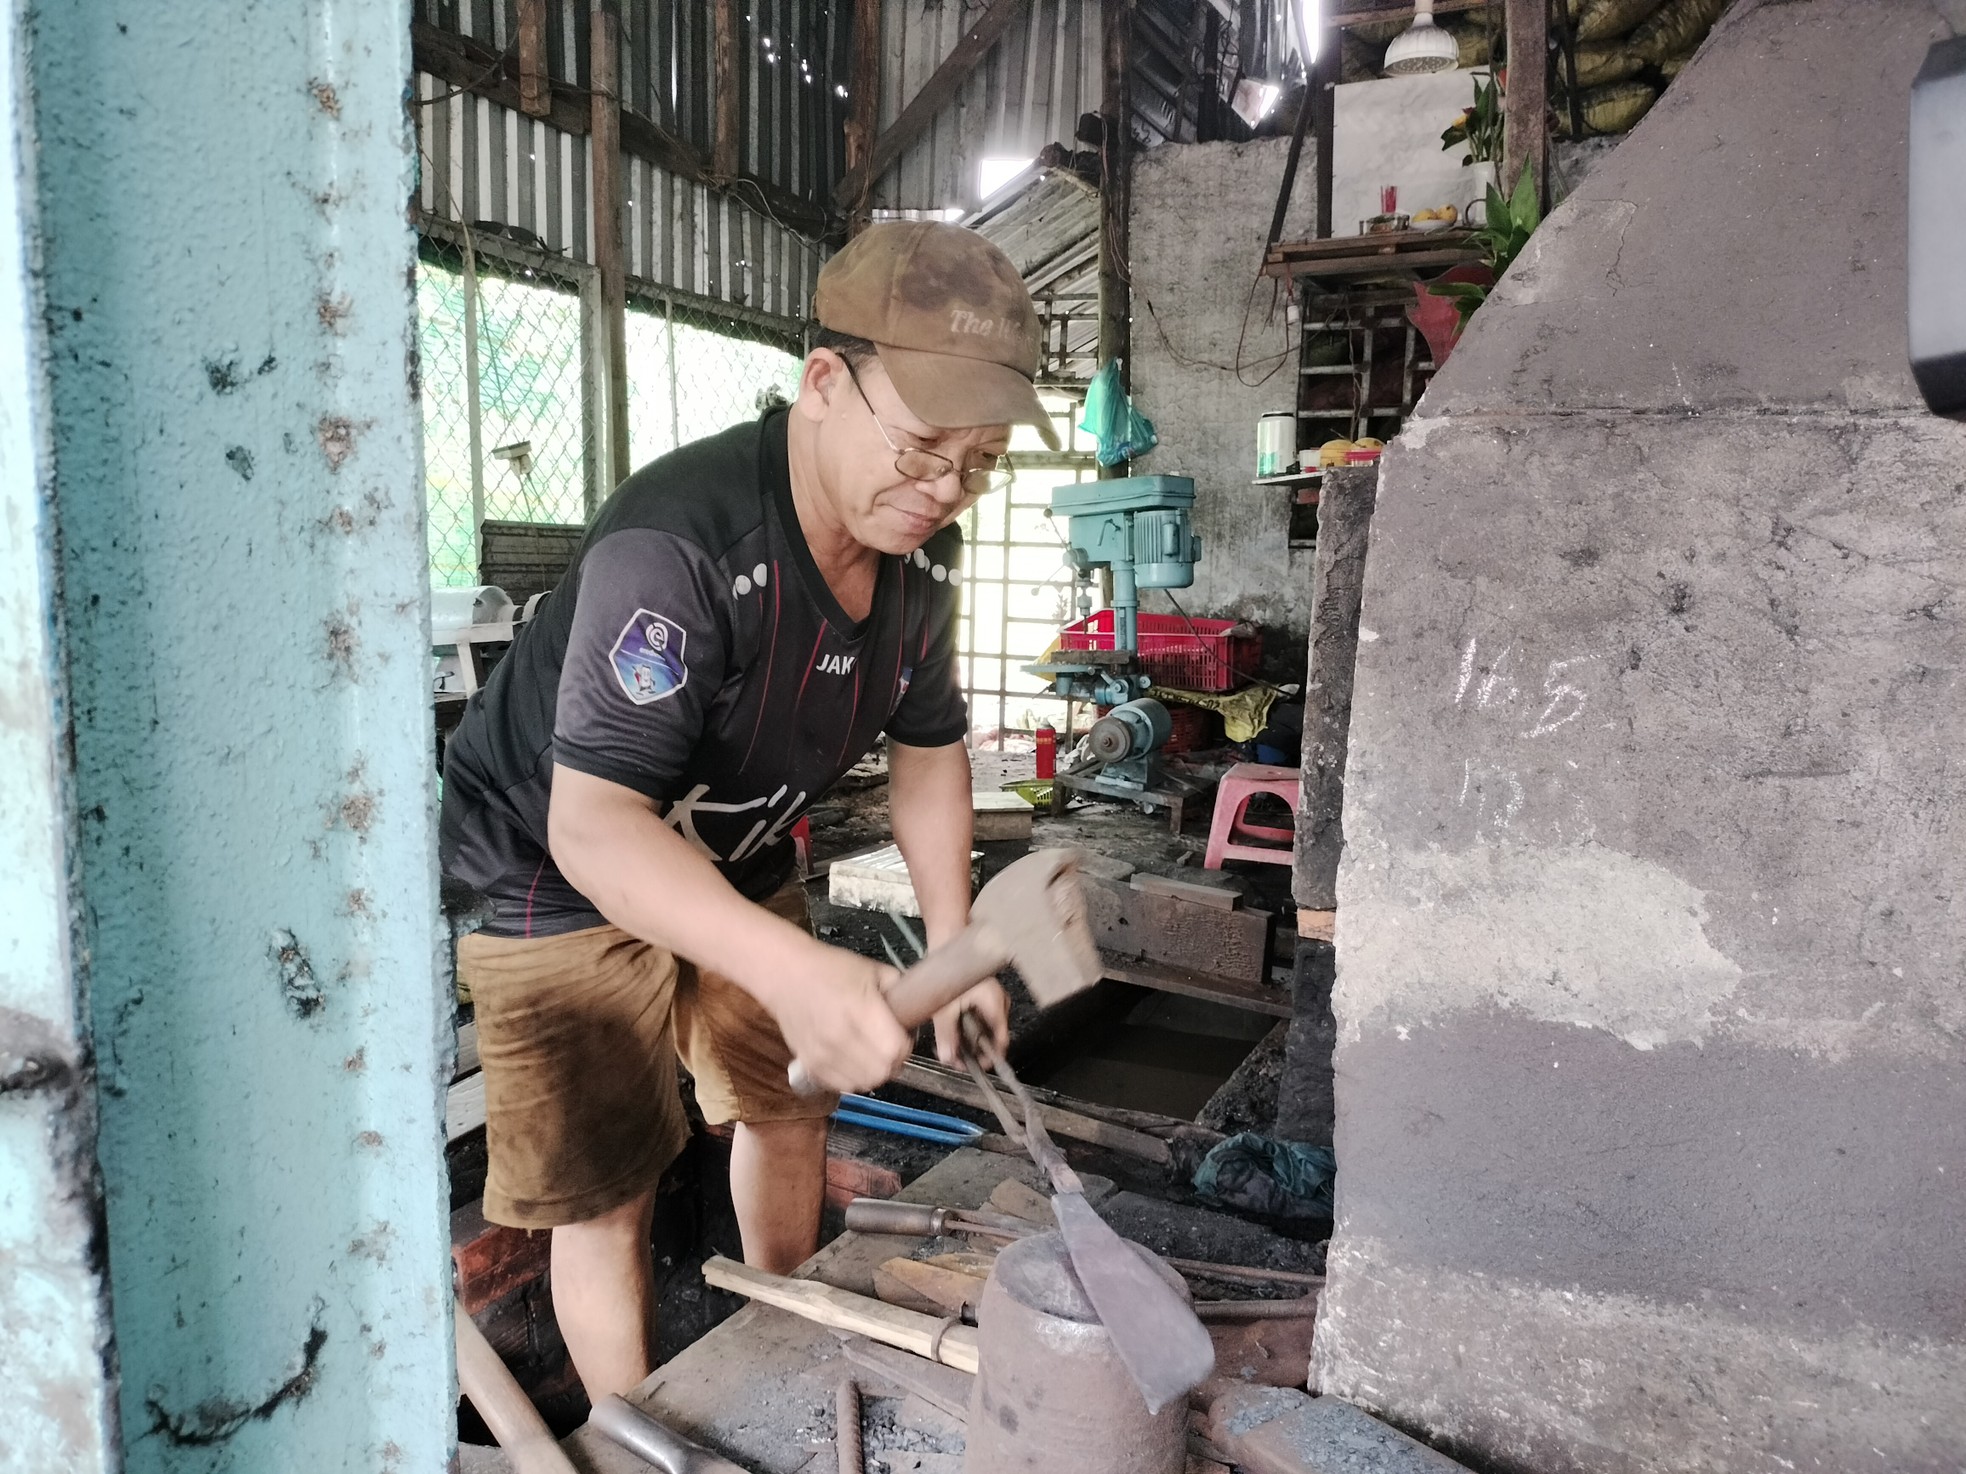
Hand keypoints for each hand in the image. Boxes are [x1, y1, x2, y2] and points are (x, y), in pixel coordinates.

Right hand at [772, 941, 912, 1093]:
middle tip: (888, 1045)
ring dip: (874, 1072)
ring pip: (864, 1084)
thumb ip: (900, 990)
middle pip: (883, 1072)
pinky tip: (852, 1059)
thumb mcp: (873, 970)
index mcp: (858, 1010)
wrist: (784, 975)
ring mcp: (822, 1056)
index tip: (901, 1034)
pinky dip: (853, 1077)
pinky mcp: (809, 1066)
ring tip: (870, 1052)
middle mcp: (839, 1038)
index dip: (905, 1045)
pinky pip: (843, 1086)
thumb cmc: (830, 969)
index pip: (895, 1050)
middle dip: (893, 1061)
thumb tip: (920, 1009)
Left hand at [932, 977, 1009, 1066]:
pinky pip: (981, 1017)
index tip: (978, 1067)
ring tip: (953, 1049)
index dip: (991, 1057)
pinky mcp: (983, 995)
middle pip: (993, 1036)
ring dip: (970, 1040)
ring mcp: (993, 998)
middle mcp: (999, 1002)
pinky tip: (955, 1033)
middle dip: (975, 1051)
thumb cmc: (950, 971)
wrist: (947, 945)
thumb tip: (947, 1058)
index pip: (1002, 1040)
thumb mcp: (945, 1009)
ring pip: (986, 1027)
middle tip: (959, 1061)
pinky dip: (970, 1027)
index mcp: (996, 1005)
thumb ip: (947, 1036)